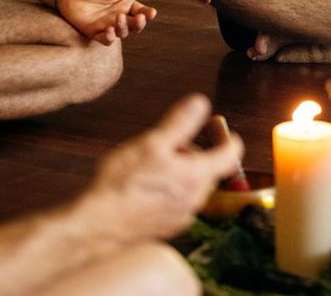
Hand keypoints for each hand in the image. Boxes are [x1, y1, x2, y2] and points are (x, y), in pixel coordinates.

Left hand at [56, 0, 156, 45]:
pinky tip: (109, 30)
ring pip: (122, 33)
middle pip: (135, 25)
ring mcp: (108, 26)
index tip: (152, 13)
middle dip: (139, 23)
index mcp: (126, 4)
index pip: (141, 11)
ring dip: (124, 28)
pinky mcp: (95, 33)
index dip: (148, 14)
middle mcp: (120, 17)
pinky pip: (106, 40)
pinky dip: (109, 38)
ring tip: (119, 19)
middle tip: (139, 18)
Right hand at [84, 94, 242, 240]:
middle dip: (193, 153)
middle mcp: (195, 200)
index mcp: (197, 177)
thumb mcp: (151, 143)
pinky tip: (145, 186)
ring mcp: (182, 216)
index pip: (231, 154)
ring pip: (193, 185)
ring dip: (180, 171)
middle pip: (209, 168)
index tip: (216, 125)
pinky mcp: (168, 227)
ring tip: (150, 166)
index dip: (227, 136)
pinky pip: (179, 201)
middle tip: (165, 146)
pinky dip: (170, 189)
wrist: (99, 225)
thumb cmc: (123, 183)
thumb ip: (179, 123)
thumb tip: (200, 103)